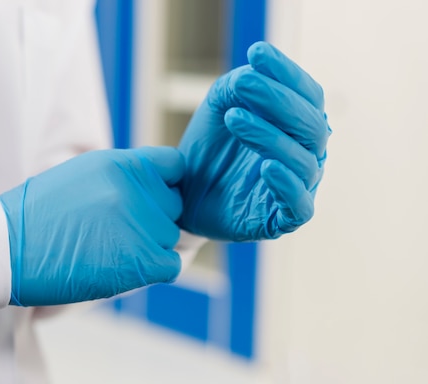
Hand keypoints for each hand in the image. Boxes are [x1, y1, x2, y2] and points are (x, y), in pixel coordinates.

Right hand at [0, 147, 183, 305]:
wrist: (6, 248)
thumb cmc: (37, 214)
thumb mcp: (81, 174)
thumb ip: (121, 176)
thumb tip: (152, 185)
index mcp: (122, 163)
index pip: (175, 166)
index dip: (166, 185)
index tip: (148, 200)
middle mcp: (136, 189)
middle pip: (174, 205)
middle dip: (154, 218)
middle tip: (119, 232)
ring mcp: (141, 225)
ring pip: (170, 236)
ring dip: (150, 246)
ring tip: (111, 250)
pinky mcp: (140, 261)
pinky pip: (170, 264)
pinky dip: (154, 269)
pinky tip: (124, 267)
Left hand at [178, 41, 331, 240]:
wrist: (184, 194)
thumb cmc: (210, 149)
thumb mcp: (220, 107)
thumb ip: (239, 86)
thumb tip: (255, 70)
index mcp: (298, 125)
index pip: (309, 95)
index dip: (287, 73)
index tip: (257, 52)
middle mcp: (306, 154)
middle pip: (311, 125)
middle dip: (277, 101)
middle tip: (243, 83)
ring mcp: (298, 187)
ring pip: (303, 160)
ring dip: (269, 135)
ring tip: (234, 118)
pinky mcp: (283, 219)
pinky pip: (299, 205)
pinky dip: (286, 184)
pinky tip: (265, 166)